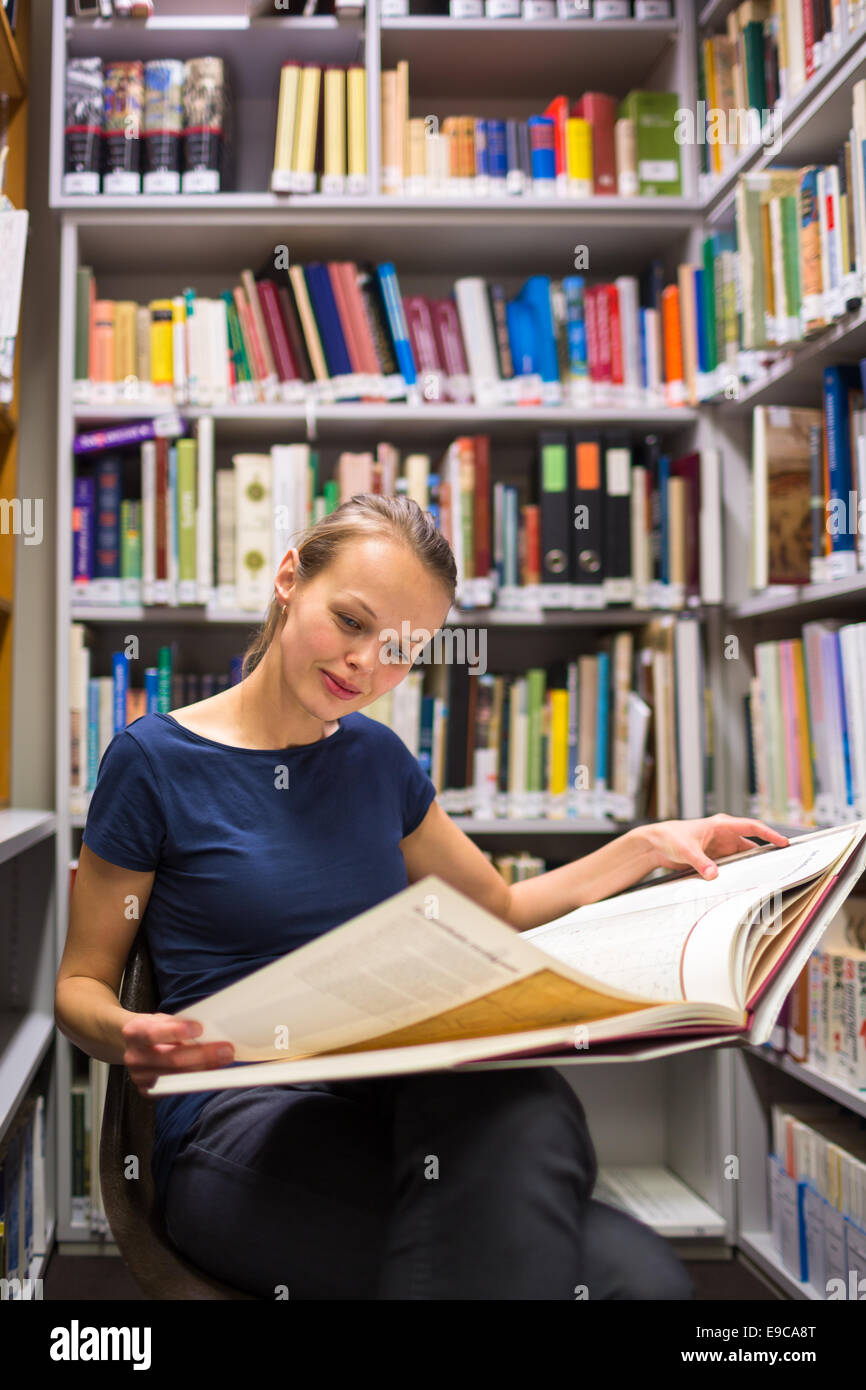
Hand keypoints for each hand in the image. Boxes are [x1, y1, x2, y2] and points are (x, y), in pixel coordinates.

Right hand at [122, 1013, 234, 1095]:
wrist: (133, 1045)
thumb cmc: (154, 1029)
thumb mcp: (162, 1019)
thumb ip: (179, 1025)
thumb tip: (210, 1032)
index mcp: (135, 1033)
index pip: (154, 1033)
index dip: (177, 1031)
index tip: (200, 1028)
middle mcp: (134, 1057)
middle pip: (171, 1059)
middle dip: (202, 1055)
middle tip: (226, 1049)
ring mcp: (140, 1077)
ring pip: (177, 1076)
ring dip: (205, 1068)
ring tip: (224, 1059)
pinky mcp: (148, 1092)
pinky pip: (176, 1088)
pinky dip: (196, 1079)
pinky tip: (211, 1071)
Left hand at [643, 813, 789, 881]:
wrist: (656, 844)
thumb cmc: (670, 837)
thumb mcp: (686, 850)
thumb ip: (700, 862)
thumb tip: (714, 874)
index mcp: (720, 825)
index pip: (751, 827)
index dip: (769, 834)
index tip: (784, 842)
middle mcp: (724, 835)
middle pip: (751, 845)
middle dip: (766, 854)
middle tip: (782, 864)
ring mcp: (721, 847)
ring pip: (743, 857)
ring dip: (751, 866)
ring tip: (765, 876)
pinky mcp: (716, 858)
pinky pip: (733, 865)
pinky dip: (739, 872)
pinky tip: (744, 881)